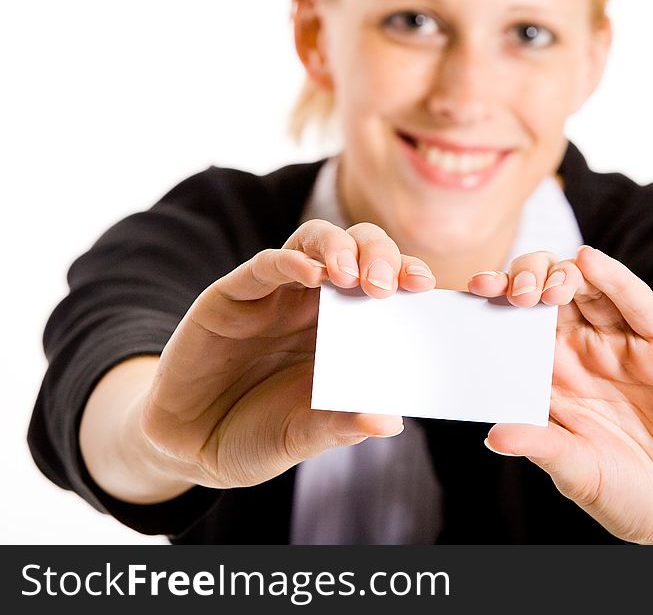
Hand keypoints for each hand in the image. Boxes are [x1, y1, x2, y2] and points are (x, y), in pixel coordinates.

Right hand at [138, 220, 435, 491]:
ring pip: (315, 242)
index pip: (388, 289)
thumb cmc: (255, 435)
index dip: (409, 279)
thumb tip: (390, 422)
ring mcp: (275, 295)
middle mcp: (315, 304)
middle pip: (359, 251)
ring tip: (352, 275)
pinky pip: (264, 265)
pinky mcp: (232, 296)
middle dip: (381, 257)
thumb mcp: (303, 435)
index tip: (428, 290)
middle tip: (391, 286)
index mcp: (346, 331)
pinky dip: (289, 261)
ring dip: (339, 248)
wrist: (188, 446)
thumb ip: (341, 425)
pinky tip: (308, 272)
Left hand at [468, 246, 652, 543]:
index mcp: (554, 372)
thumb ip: (540, 446)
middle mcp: (585, 348)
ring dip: (562, 274)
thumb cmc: (624, 488)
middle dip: (525, 279)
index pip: (518, 323)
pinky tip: (588, 261)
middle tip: (509, 294)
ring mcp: (625, 342)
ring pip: (589, 287)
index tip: (472, 293)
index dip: (497, 303)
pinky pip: (637, 302)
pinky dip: (613, 278)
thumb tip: (494, 436)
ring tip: (544, 284)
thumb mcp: (575, 470)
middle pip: (548, 291)